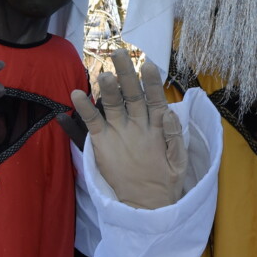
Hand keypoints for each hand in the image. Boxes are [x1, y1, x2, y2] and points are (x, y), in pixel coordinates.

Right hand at [71, 50, 186, 209]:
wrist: (148, 203)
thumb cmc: (167, 180)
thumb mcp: (178, 161)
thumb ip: (174, 137)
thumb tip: (170, 113)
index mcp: (157, 124)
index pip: (155, 98)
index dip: (153, 83)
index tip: (150, 65)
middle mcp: (137, 122)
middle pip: (132, 93)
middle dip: (127, 74)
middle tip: (120, 53)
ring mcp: (119, 130)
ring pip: (113, 103)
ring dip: (107, 89)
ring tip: (103, 75)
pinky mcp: (102, 141)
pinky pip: (92, 122)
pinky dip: (85, 109)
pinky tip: (77, 94)